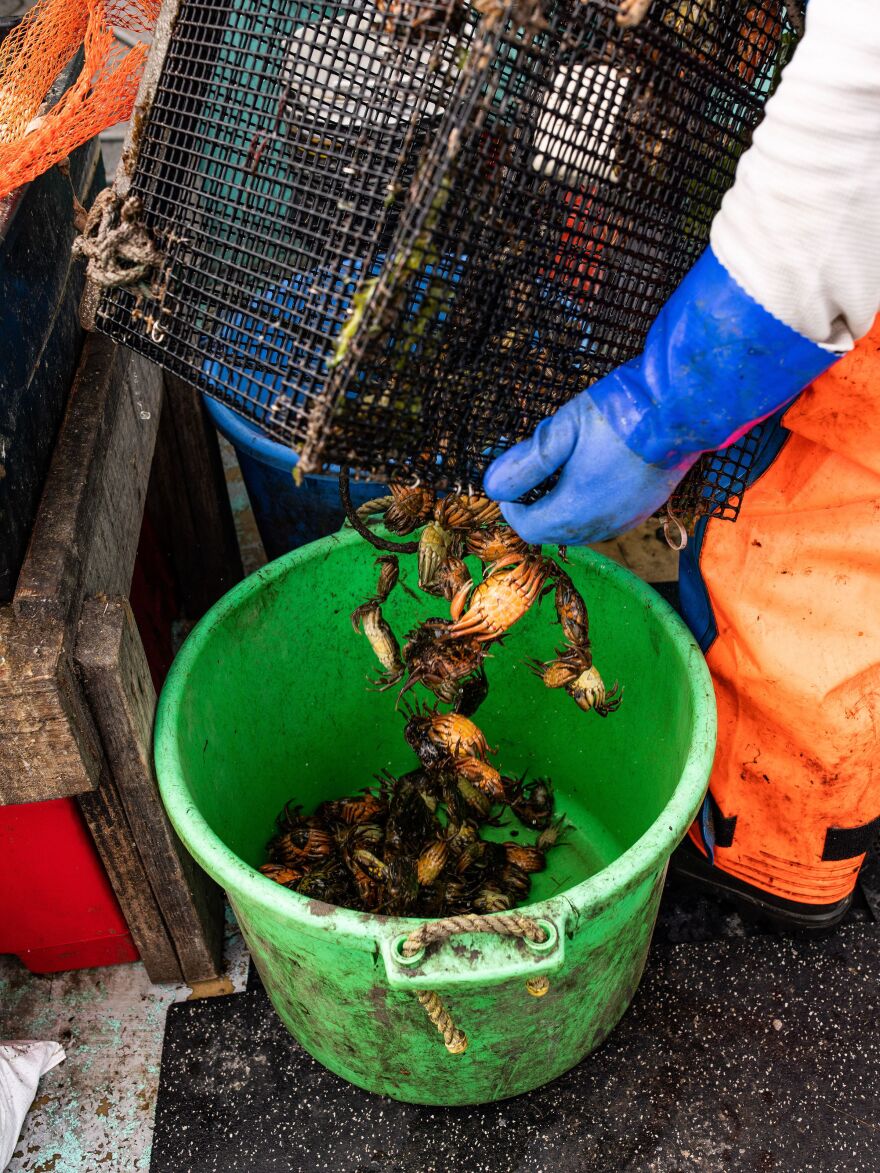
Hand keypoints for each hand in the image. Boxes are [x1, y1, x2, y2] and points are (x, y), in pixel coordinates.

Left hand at [484, 248, 834, 545]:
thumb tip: (492, 486)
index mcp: (578, 509)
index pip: (529, 528)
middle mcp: (603, 524)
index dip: (512, 508)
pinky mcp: (645, 508)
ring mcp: (628, 519)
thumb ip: (525, 462)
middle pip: (554, 532)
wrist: (684, 405)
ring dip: (562, 506)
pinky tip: (590, 472)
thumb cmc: (623, 412)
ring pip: (580, 528)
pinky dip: (587, 505)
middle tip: (532, 472)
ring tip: (562, 467)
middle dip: (535, 507)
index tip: (510, 482)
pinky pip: (604, 518)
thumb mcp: (562, 429)